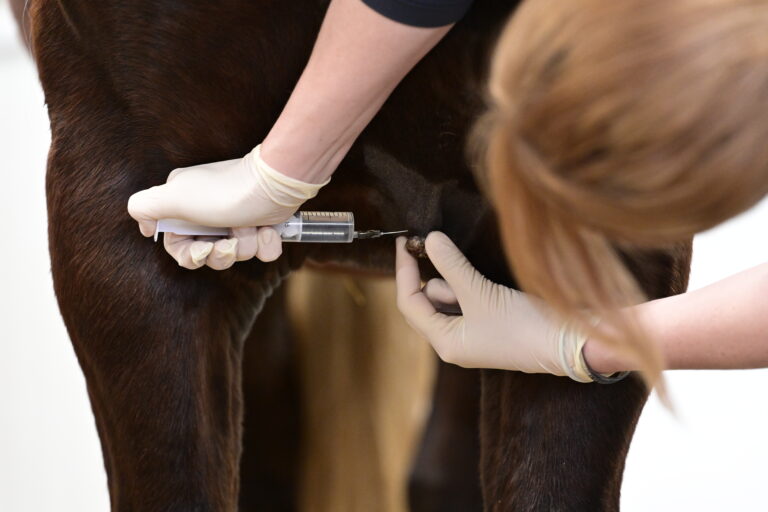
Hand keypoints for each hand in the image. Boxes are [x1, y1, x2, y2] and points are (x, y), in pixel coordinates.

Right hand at [127, 145, 327, 268]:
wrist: (273, 185)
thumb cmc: (223, 192)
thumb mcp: (174, 197)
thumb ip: (144, 207)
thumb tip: (145, 226)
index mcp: (185, 206)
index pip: (178, 246)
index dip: (190, 255)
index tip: (203, 249)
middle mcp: (209, 212)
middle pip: (208, 254)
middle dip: (221, 254)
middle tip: (230, 243)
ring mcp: (237, 218)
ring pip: (237, 254)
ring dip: (245, 244)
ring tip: (250, 225)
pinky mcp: (262, 223)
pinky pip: (263, 250)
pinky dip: (267, 243)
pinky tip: (268, 229)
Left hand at [395, 232, 593, 380]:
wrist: (568, 343)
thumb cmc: (523, 326)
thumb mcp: (481, 293)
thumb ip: (452, 265)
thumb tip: (429, 239)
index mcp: (445, 343)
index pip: (409, 304)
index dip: (403, 272)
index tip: (404, 242)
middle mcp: (453, 342)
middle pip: (425, 302)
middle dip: (437, 279)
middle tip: (450, 260)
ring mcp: (471, 334)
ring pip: (447, 299)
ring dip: (457, 284)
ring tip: (483, 289)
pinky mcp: (487, 324)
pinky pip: (465, 299)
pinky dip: (468, 286)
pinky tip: (484, 284)